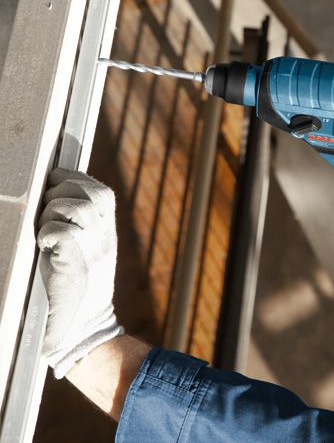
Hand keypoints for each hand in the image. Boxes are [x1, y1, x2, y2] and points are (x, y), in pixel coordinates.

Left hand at [36, 168, 123, 378]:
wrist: (84, 332)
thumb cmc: (76, 294)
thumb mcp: (88, 255)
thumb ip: (81, 228)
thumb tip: (56, 197)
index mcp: (107, 233)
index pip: (100, 191)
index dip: (75, 183)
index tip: (55, 193)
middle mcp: (104, 238)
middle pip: (88, 192)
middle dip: (60, 194)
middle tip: (47, 217)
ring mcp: (93, 250)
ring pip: (73, 207)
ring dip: (51, 214)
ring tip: (45, 234)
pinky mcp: (75, 264)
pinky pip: (60, 231)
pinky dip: (46, 234)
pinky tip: (45, 248)